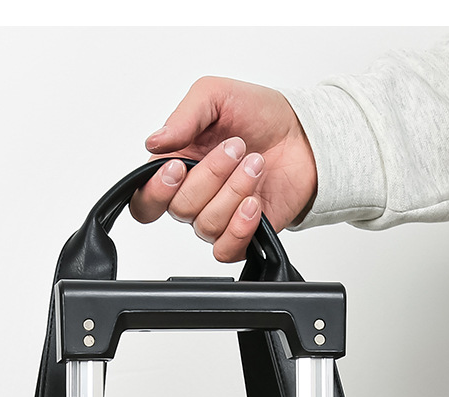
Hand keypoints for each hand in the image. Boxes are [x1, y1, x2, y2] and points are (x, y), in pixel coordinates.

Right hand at [130, 76, 317, 261]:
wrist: (303, 135)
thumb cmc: (258, 115)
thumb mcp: (216, 96)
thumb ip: (183, 117)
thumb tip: (154, 143)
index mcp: (177, 167)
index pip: (145, 200)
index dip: (155, 191)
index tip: (178, 166)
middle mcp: (193, 197)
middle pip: (180, 208)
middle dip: (211, 176)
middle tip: (236, 148)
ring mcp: (217, 218)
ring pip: (206, 224)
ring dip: (234, 191)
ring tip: (256, 164)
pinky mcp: (241, 236)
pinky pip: (225, 249)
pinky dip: (240, 227)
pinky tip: (255, 203)